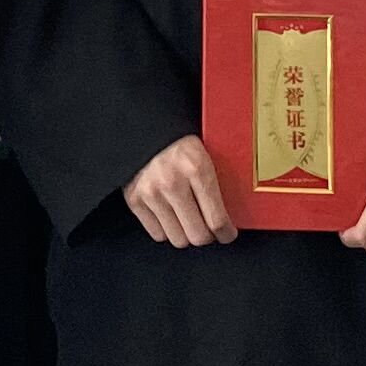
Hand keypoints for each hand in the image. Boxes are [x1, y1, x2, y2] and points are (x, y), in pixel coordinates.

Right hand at [124, 134, 235, 248]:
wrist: (143, 126)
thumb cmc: (179, 140)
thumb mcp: (205, 153)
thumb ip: (217, 182)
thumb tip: (231, 215)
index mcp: (197, 168)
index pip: (217, 220)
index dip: (226, 233)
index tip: (227, 233)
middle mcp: (172, 183)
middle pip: (198, 236)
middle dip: (207, 235)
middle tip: (208, 227)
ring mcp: (151, 193)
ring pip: (178, 239)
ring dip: (186, 233)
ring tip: (188, 220)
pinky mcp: (134, 199)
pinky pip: (157, 234)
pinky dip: (166, 229)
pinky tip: (170, 215)